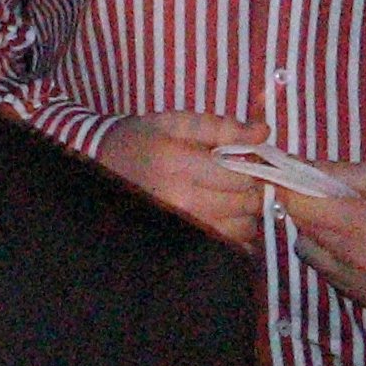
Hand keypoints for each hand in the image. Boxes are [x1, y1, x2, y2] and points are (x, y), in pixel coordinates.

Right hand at [99, 113, 270, 249]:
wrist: (102, 163)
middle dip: (250, 189)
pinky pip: (228, 243)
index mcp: (177, 164)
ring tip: (227, 197)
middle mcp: (180, 199)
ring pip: (241, 227)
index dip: (251, 166)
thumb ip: (221, 127)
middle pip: (245, 203)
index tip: (243, 161)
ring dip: (244, 212)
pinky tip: (222, 216)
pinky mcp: (183, 240)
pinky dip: (234, 231)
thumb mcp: (176, 122)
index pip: (241, 176)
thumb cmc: (142, 139)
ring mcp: (182, 224)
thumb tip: (264, 131)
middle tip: (236, 178)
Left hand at [284, 164, 365, 311]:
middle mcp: (353, 260)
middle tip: (329, 198)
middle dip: (306, 210)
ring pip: (311, 255)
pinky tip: (365, 249)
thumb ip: (337, 171)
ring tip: (350, 225)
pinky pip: (332, 276)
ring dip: (318, 237)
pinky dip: (336, 261)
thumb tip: (290, 163)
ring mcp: (360, 286)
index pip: (294, 205)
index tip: (286, 177)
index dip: (286, 187)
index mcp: (359, 224)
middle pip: (301, 229)